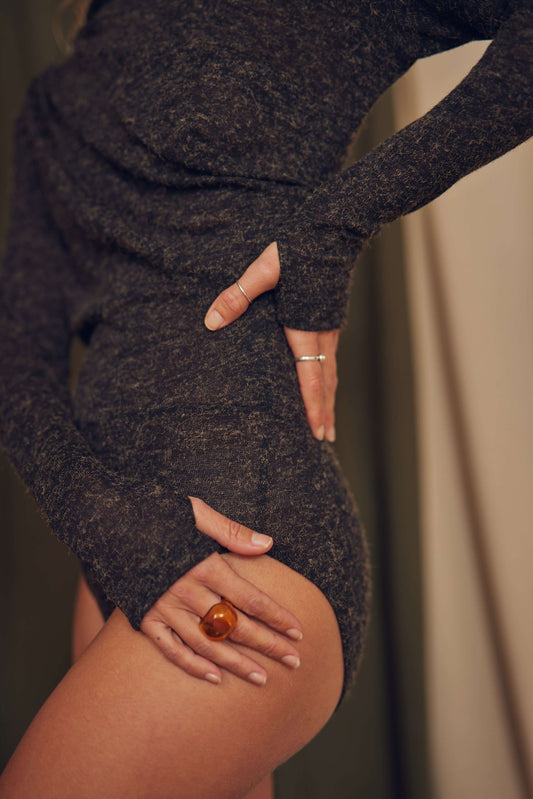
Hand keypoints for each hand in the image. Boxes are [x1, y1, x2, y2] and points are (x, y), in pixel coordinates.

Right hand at [140, 496, 302, 685]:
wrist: (108, 521)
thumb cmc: (158, 513)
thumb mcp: (196, 513)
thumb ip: (232, 532)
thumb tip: (268, 544)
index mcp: (203, 565)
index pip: (250, 599)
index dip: (276, 617)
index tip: (298, 632)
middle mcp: (186, 591)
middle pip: (234, 625)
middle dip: (267, 644)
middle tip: (294, 661)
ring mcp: (163, 608)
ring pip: (207, 644)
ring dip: (236, 663)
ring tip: (261, 678)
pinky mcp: (144, 619)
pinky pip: (171, 649)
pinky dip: (193, 665)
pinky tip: (215, 678)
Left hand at [203, 241, 338, 441]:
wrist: (335, 226)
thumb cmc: (298, 246)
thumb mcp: (263, 268)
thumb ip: (237, 295)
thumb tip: (211, 321)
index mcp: (305, 328)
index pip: (311, 377)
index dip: (313, 407)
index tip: (317, 432)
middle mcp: (322, 333)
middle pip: (326, 382)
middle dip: (324, 413)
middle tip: (326, 440)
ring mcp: (329, 326)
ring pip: (331, 371)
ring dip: (329, 398)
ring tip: (328, 421)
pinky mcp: (329, 318)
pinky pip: (330, 358)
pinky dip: (328, 378)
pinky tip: (323, 381)